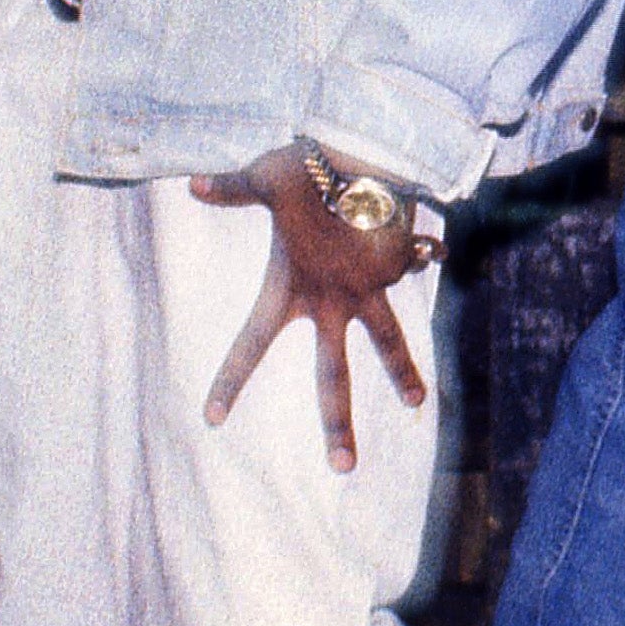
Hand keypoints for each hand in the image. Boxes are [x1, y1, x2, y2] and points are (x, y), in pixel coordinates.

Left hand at [183, 144, 434, 472]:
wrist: (370, 157)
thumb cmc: (311, 167)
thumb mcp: (266, 179)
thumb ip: (234, 189)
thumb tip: (193, 186)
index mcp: (291, 289)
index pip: (251, 342)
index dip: (231, 379)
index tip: (213, 418)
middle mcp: (331, 301)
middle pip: (333, 375)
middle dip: (338, 424)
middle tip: (342, 468)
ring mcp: (368, 289)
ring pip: (387, 342)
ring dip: (402, 371)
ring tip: (416, 402)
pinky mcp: (398, 268)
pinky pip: (409, 261)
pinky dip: (419, 251)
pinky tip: (431, 244)